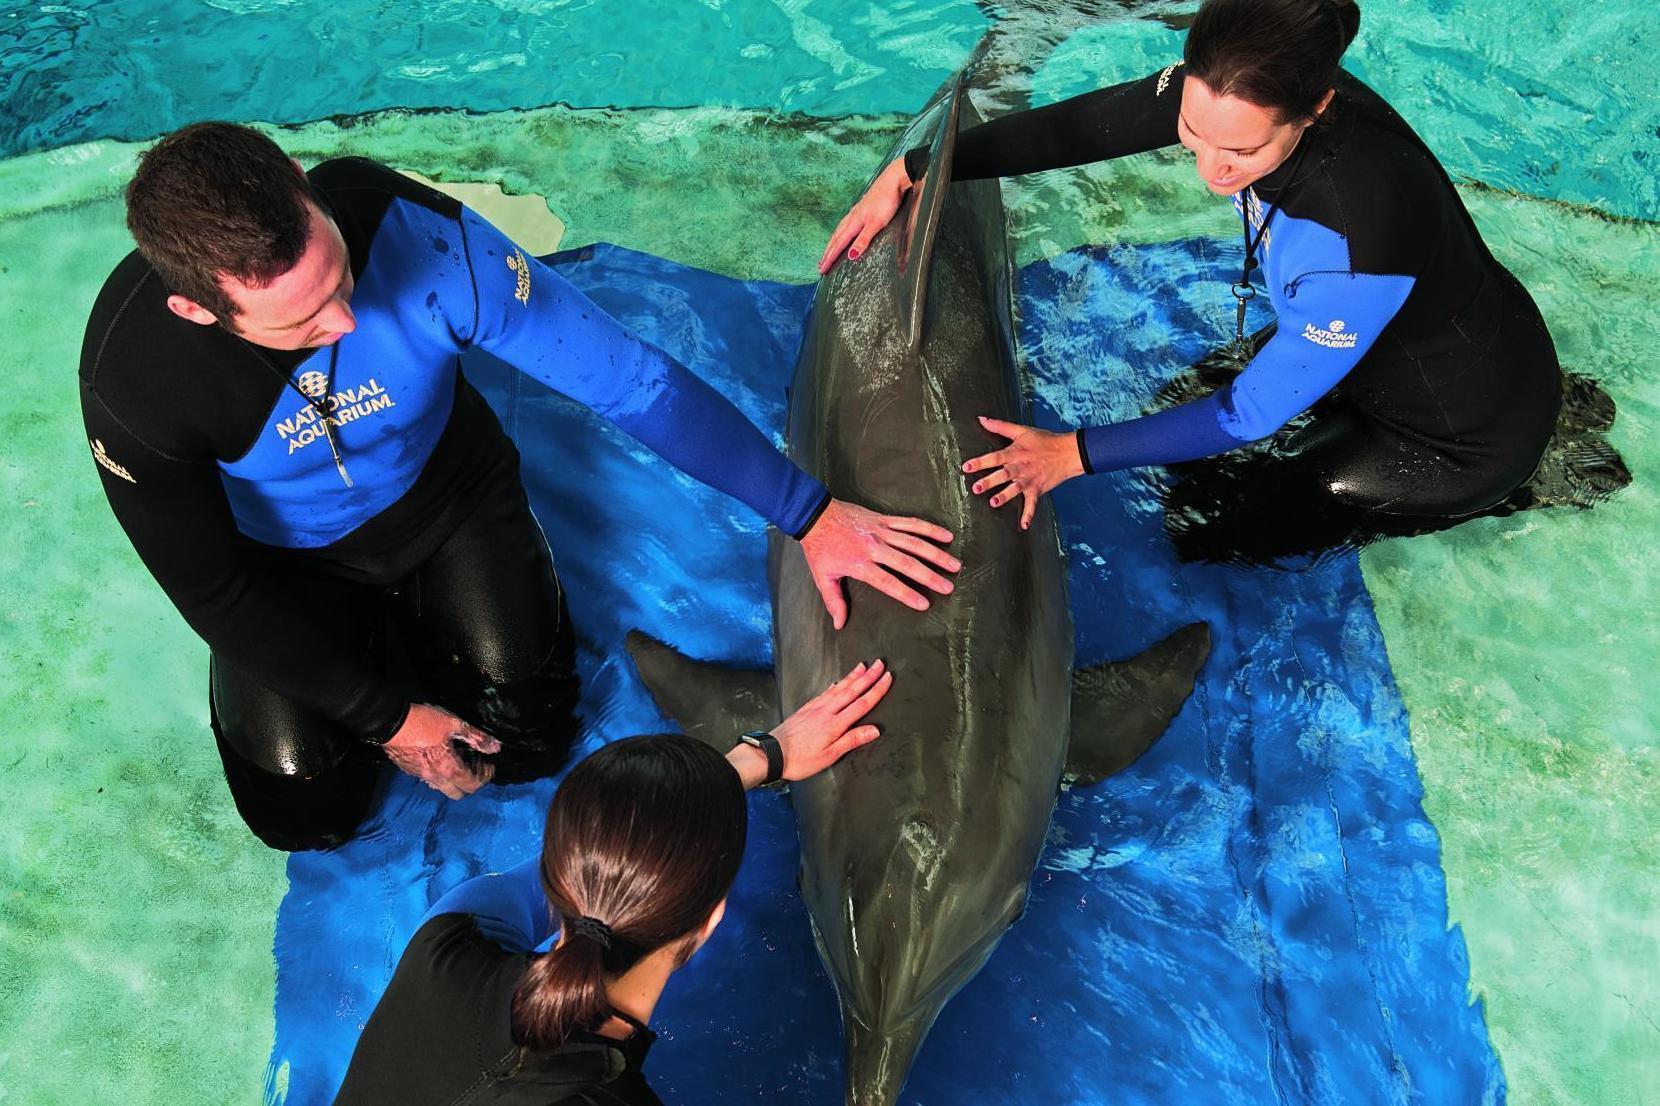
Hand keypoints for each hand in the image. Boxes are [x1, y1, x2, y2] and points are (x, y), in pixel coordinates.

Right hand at [382, 703, 501, 799]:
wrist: (390, 722)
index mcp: (448, 769)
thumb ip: (476, 737)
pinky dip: (438, 774)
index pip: (472, 785)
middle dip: (470, 784)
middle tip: (475, 767)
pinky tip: (438, 757)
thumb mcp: (454, 725)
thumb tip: (495, 747)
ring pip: (441, 788)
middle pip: (457, 794)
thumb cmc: (424, 722)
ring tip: (458, 760)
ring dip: (453, 780)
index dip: (485, 777)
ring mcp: (419, 776)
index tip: (489, 766)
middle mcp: (434, 778)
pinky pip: (427, 779)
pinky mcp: (408, 770)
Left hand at [728, 660, 891, 786]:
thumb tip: (875, 730)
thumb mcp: (830, 755)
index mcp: (836, 723)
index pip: (862, 703)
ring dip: (853, 676)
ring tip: (863, 666)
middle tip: (880, 663)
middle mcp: (827, 711)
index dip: (877, 690)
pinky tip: (838, 682)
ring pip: (839, 687)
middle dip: (868, 676)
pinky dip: (835, 684)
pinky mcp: (807, 708)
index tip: (888, 677)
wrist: (772, 753)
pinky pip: (825, 692)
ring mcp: (816, 707)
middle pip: (852, 690)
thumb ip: (852, 740)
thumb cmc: (801, 759)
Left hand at [799, 499, 958, 629]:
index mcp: (860, 564)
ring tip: (955, 564)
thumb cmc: (819, 548)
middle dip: (930, 576)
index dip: (906, 593)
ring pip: (914, 543)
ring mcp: (881, 531)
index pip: (888, 582)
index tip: (924, 604)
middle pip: (907, 563)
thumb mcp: (822, 577)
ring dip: (936, 554)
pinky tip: (946, 536)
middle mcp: (874, 547)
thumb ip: (834, 601)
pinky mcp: (884, 519)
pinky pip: (910, 523)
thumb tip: (840, 624)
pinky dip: (929, 529)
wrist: (815, 514)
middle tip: (948, 587)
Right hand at [818, 158, 912, 273]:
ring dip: (832, 243)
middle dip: (828, 253)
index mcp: (854, 223)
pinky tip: (842, 231)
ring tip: (827, 252)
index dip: (830, 258)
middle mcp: (851, 218)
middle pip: (836, 239)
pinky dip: (840, 232)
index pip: (839, 245)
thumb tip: (851, 256)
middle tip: (820, 265)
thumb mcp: (876, 224)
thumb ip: (863, 240)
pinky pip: (845, 224)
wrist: (893, 181)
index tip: (822, 270)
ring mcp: (856, 212)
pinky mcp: (861, 208)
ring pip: (839, 231)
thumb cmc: (886, 201)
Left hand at [961, 416, 1084, 529]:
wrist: (1068, 452)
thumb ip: (1000, 426)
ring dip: (1005, 496)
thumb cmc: (1043, 440)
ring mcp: (1030, 479)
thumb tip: (981, 419)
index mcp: (1015, 453)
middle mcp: (1021, 467)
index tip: (967, 467)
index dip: (981, 462)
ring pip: (1015, 489)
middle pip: (1003, 474)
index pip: (995, 457)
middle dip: (990, 481)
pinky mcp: (1038, 489)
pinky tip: (1023, 526)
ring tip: (993, 503)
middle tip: (976, 488)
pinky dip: (1029, 515)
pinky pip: (1033, 504)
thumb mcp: (1022, 431)